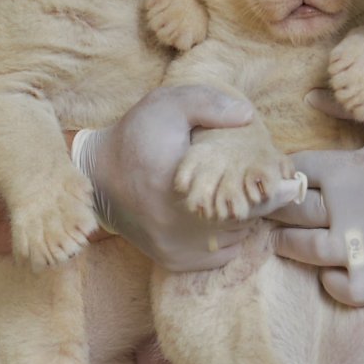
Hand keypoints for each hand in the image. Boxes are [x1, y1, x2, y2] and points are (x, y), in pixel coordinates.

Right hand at [72, 85, 305, 271]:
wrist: (96, 177)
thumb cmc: (135, 137)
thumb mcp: (167, 105)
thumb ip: (208, 104)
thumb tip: (247, 117)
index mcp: (180, 184)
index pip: (245, 193)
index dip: (261, 182)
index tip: (267, 172)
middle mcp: (178, 224)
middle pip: (245, 217)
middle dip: (252, 198)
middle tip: (250, 180)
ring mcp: (177, 247)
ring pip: (235, 236)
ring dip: (240, 217)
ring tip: (229, 193)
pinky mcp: (173, 260)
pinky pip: (220, 253)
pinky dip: (226, 235)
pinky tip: (216, 213)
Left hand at [271, 94, 363, 305]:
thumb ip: (352, 105)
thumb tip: (310, 96)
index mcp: (348, 169)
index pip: (292, 170)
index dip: (284, 170)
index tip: (285, 174)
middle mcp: (348, 210)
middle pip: (287, 209)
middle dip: (276, 206)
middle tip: (270, 207)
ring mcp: (362, 248)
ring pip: (302, 250)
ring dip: (287, 243)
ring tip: (284, 238)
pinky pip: (336, 288)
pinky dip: (328, 280)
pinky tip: (330, 268)